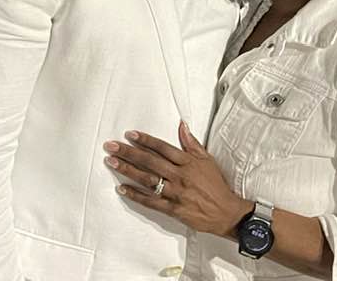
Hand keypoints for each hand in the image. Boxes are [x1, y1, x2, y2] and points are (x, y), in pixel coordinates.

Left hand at [104, 122, 252, 237]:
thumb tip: (182, 125)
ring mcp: (175, 193)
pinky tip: (122, 189)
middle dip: (128, 153)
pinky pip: (151, 201)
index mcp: (187, 162)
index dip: (145, 140)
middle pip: (150, 161)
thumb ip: (191, 143)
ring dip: (127, 171)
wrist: (226, 212)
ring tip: (111, 162)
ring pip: (147, 179)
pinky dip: (136, 195)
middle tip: (111, 146)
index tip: (130, 134)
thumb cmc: (216, 185)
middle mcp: (180, 176)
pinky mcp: (173, 209)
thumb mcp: (207, 160)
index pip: (162, 147)